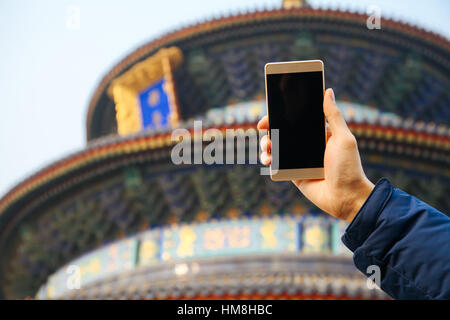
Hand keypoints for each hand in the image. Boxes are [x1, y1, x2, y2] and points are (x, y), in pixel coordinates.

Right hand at [257, 88, 373, 222]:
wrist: (346, 198)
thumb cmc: (349, 167)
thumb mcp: (344, 138)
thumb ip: (334, 115)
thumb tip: (327, 91)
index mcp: (320, 133)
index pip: (298, 118)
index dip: (284, 113)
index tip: (272, 111)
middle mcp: (308, 145)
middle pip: (284, 131)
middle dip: (271, 128)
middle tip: (263, 127)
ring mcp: (299, 159)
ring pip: (277, 147)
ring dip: (267, 144)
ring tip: (267, 146)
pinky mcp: (293, 174)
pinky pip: (277, 164)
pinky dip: (269, 160)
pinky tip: (268, 160)